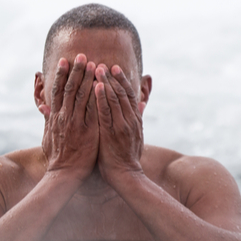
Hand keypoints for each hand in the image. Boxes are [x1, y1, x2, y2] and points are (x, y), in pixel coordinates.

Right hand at [41, 54, 98, 181]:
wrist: (65, 174)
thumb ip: (48, 120)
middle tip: (81, 55)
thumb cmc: (58, 156)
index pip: (58, 91)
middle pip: (70, 88)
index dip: (60, 74)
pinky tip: (102, 85)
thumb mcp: (48, 136)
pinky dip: (97, 96)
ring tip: (93, 64)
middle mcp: (64, 117)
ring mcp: (76, 123)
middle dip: (76, 70)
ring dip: (88, 78)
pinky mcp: (89, 131)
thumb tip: (44, 107)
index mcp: (55, 117)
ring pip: (82, 96)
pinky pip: (94, 110)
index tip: (64, 60)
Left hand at [94, 64, 143, 182]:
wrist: (126, 176)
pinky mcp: (112, 132)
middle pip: (122, 93)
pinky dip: (102, 97)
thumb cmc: (126, 158)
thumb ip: (137, 118)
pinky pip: (106, 112)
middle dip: (113, 77)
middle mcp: (130, 120)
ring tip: (98, 68)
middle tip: (103, 63)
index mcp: (135, 120)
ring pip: (115, 99)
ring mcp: (122, 125)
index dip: (122, 81)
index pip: (129, 95)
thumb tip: (143, 103)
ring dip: (106, 82)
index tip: (114, 68)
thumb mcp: (136, 135)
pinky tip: (97, 86)